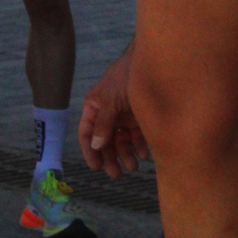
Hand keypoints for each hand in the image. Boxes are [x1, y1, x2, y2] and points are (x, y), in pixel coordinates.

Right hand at [79, 45, 148, 175]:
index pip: (87, 133)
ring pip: (122, 141)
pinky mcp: (139, 117)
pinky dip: (140, 146)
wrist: (151, 62)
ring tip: (134, 167)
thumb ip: (104, 123)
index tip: (96, 167)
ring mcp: (123, 116)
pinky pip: (137, 136)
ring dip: (127, 155)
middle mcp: (107, 114)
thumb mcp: (111, 99)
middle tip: (117, 175)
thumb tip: (96, 146)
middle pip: (105, 141)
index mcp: (94, 107)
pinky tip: (145, 154)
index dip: (89, 151)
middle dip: (111, 158)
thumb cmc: (124, 77)